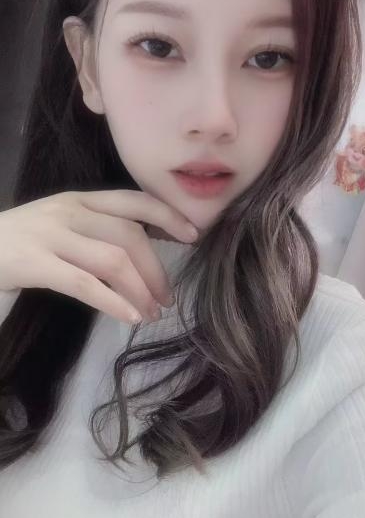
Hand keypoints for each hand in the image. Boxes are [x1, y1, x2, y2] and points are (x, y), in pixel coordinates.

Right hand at [0, 189, 198, 322]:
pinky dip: (114, 302)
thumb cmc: (18, 244)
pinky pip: (84, 284)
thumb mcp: (59, 225)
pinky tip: (130, 317)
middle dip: (156, 269)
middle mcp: (68, 211)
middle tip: (167, 297)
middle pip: (129, 235)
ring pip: (112, 259)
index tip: (192, 235)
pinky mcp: (34, 263)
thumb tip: (144, 250)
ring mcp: (49, 235)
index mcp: (78, 200)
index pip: (132, 200)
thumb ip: (95, 230)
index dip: (167, 215)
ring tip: (151, 312)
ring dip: (140, 289)